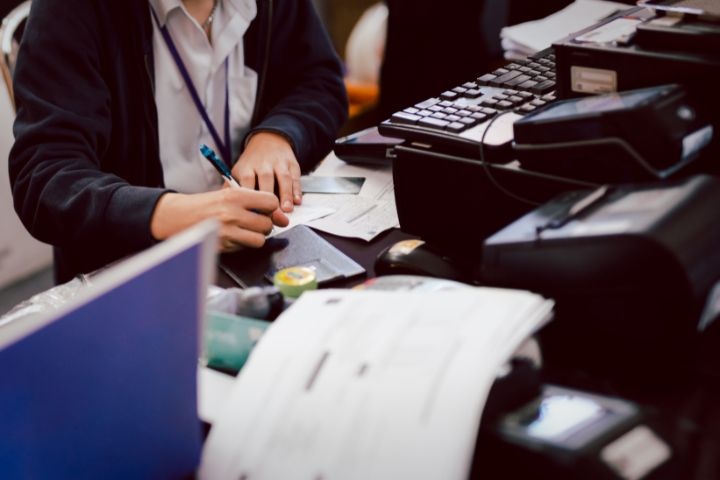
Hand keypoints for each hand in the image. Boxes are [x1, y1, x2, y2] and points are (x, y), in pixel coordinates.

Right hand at [150, 187, 288, 251]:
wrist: (179, 217)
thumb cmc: (206, 205)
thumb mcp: (229, 195)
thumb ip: (255, 203)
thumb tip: (282, 218)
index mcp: (235, 195)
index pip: (271, 202)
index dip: (271, 208)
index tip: (266, 210)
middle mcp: (232, 213)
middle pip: (267, 223)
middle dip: (263, 224)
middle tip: (252, 221)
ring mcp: (227, 231)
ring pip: (260, 239)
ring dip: (255, 237)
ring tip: (244, 230)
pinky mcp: (223, 246)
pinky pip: (245, 248)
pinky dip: (242, 244)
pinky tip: (232, 236)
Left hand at [232, 131, 301, 212]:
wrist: (268, 141)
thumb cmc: (252, 164)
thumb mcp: (238, 171)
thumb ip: (231, 188)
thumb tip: (224, 207)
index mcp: (246, 168)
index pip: (247, 183)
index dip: (251, 199)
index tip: (252, 215)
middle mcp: (263, 164)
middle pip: (266, 181)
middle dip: (269, 200)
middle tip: (272, 217)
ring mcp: (279, 163)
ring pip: (283, 178)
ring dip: (286, 195)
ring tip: (287, 210)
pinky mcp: (292, 164)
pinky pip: (295, 177)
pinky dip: (297, 190)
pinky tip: (297, 201)